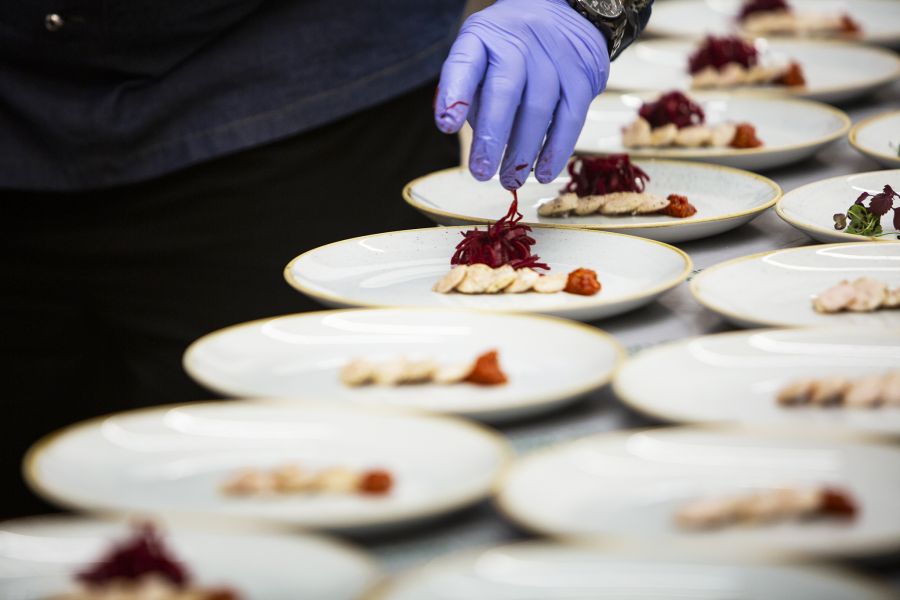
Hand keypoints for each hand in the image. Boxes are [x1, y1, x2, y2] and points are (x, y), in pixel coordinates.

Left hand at [435, 0, 609, 188]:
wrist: (568, 12)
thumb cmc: (512, 48)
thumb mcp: (481, 55)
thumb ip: (469, 92)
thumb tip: (461, 130)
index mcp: (484, 37)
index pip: (465, 62)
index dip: (456, 93)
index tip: (447, 124)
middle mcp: (519, 43)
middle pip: (504, 91)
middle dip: (492, 137)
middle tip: (481, 172)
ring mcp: (554, 59)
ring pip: (538, 110)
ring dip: (522, 152)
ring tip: (509, 180)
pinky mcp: (582, 77)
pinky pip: (570, 119)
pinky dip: (556, 150)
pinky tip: (542, 173)